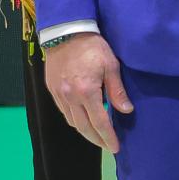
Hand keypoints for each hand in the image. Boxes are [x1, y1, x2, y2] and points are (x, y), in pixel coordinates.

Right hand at [44, 32, 132, 152]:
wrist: (66, 32)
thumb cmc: (93, 47)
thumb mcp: (111, 66)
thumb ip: (117, 91)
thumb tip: (126, 111)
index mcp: (87, 92)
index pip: (99, 122)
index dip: (108, 137)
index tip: (115, 147)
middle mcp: (70, 97)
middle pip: (83, 127)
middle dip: (96, 140)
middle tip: (107, 146)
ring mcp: (59, 94)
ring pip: (71, 121)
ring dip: (84, 131)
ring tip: (97, 135)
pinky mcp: (52, 89)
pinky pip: (63, 112)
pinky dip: (74, 120)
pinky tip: (83, 120)